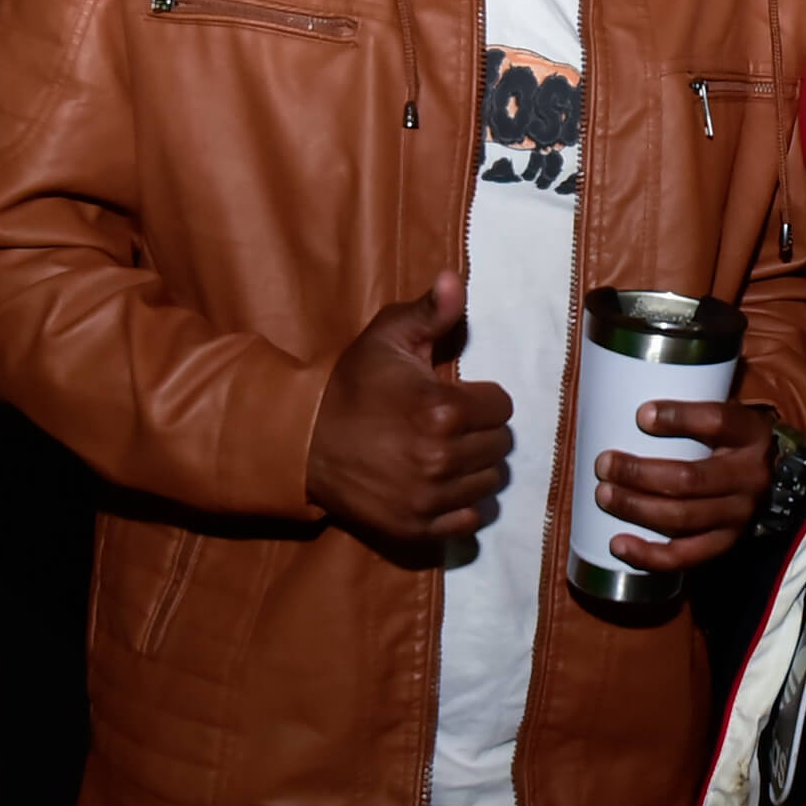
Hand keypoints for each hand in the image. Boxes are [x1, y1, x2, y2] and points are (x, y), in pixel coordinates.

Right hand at [304, 272, 514, 542]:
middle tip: (450, 426)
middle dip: (481, 432)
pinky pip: (469, 520)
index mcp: (443, 409)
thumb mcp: (387, 337)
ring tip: (445, 453)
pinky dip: (461, 505)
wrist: (304, 442)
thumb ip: (431, 311)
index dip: (481, 399)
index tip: (456, 397)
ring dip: (475, 468)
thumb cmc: (353, 385)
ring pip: (490, 482)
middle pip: (500, 446)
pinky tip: (440, 485)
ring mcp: (429, 498)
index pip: (502, 406)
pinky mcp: (417, 528)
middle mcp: (441, 458)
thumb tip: (455, 278)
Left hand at [593, 398, 773, 574]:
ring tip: (603, 494)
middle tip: (604, 464)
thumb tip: (628, 390)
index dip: (680, 418)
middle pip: (690, 478)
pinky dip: (648, 554)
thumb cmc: (731, 441)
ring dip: (636, 507)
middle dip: (639, 472)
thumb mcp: (728, 415)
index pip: (718, 422)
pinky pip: (685, 556)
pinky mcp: (725, 543)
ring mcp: (738, 515)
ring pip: (683, 517)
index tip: (641, 415)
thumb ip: (693, 407)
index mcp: (749, 434)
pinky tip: (618, 544)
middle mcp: (749, 477)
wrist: (774, 480)